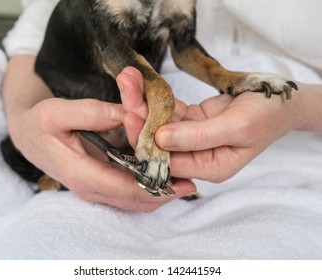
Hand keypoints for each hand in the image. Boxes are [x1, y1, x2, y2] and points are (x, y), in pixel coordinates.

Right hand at [3, 57, 195, 211]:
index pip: (124, 188)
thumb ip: (90, 113)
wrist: (30, 135)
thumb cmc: (40, 124)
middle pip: (135, 199)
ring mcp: (97, 188)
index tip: (183, 183)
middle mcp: (91, 187)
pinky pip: (130, 191)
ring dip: (160, 190)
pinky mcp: (102, 183)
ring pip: (135, 199)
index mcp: (81, 174)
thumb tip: (125, 114)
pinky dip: (149, 184)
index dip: (155, 188)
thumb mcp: (57, 112)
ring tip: (184, 179)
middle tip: (191, 181)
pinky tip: (164, 172)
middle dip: (164, 191)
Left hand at [119, 66, 301, 182]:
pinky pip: (168, 110)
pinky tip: (141, 81)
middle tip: (125, 88)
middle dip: (140, 115)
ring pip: (160, 123)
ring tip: (128, 78)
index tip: (131, 115)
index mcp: (209, 168)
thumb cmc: (267, 115)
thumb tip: (159, 138)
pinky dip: (156, 96)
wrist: (281, 99)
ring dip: (143, 101)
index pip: (169, 161)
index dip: (147, 141)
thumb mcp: (237, 128)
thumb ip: (198, 137)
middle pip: (159, 140)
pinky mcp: (190, 121)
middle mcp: (196, 156)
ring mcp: (191, 138)